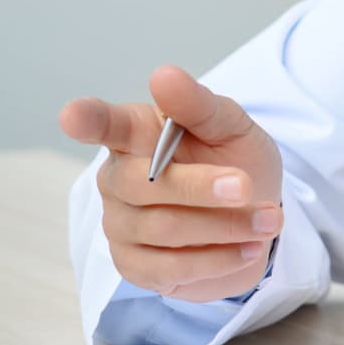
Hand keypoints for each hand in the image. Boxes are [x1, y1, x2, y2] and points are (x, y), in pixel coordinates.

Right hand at [58, 65, 284, 302]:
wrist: (258, 216)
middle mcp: (118, 178)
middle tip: (247, 186)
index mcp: (136, 134)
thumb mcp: (233, 128)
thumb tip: (163, 75)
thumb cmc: (237, 161)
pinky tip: (248, 247)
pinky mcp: (135, 266)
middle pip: (142, 185)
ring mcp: (120, 225)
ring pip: (162, 229)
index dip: (88, 120)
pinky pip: (169, 269)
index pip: (105, 124)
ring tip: (269, 220)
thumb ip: (200, 105)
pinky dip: (217, 259)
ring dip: (224, 225)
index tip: (73, 115)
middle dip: (201, 187)